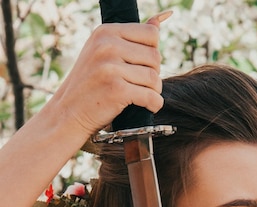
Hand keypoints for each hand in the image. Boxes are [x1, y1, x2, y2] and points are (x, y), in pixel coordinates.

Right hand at [52, 11, 170, 136]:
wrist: (68, 113)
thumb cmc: (90, 85)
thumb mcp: (103, 52)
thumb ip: (131, 38)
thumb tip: (161, 18)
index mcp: (106, 32)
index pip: (151, 34)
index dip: (152, 53)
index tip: (140, 67)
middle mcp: (107, 46)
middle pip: (155, 57)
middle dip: (153, 74)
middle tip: (139, 85)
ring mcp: (111, 68)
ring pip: (154, 78)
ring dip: (154, 92)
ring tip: (142, 97)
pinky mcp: (117, 90)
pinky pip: (151, 97)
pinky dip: (154, 105)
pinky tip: (148, 107)